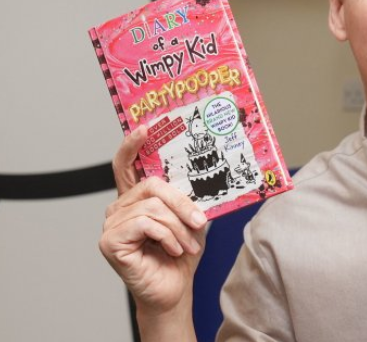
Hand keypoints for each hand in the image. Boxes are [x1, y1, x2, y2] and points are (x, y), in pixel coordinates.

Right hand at [99, 126, 207, 314]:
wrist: (174, 290)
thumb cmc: (181, 255)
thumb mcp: (191, 219)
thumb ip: (189, 197)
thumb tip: (207, 174)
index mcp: (136, 199)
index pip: (127, 165)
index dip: (133, 145)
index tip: (145, 128)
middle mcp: (119, 208)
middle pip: (151, 185)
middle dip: (181, 203)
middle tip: (199, 221)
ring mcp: (111, 224)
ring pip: (153, 207)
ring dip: (178, 227)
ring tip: (187, 244)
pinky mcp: (110, 241)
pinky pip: (146, 224)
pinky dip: (167, 237)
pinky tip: (173, 250)